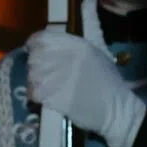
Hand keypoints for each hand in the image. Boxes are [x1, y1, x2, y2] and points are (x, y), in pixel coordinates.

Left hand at [26, 26, 144, 146]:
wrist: (114, 108)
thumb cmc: (107, 82)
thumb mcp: (94, 55)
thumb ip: (72, 49)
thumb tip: (49, 49)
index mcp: (76, 44)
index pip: (41, 38)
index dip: (33, 45)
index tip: (33, 51)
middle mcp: (64, 56)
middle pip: (34, 57)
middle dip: (35, 66)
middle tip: (43, 74)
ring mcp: (57, 75)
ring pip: (32, 75)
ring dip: (35, 81)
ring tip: (46, 87)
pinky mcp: (52, 94)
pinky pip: (33, 92)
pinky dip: (35, 95)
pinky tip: (44, 97)